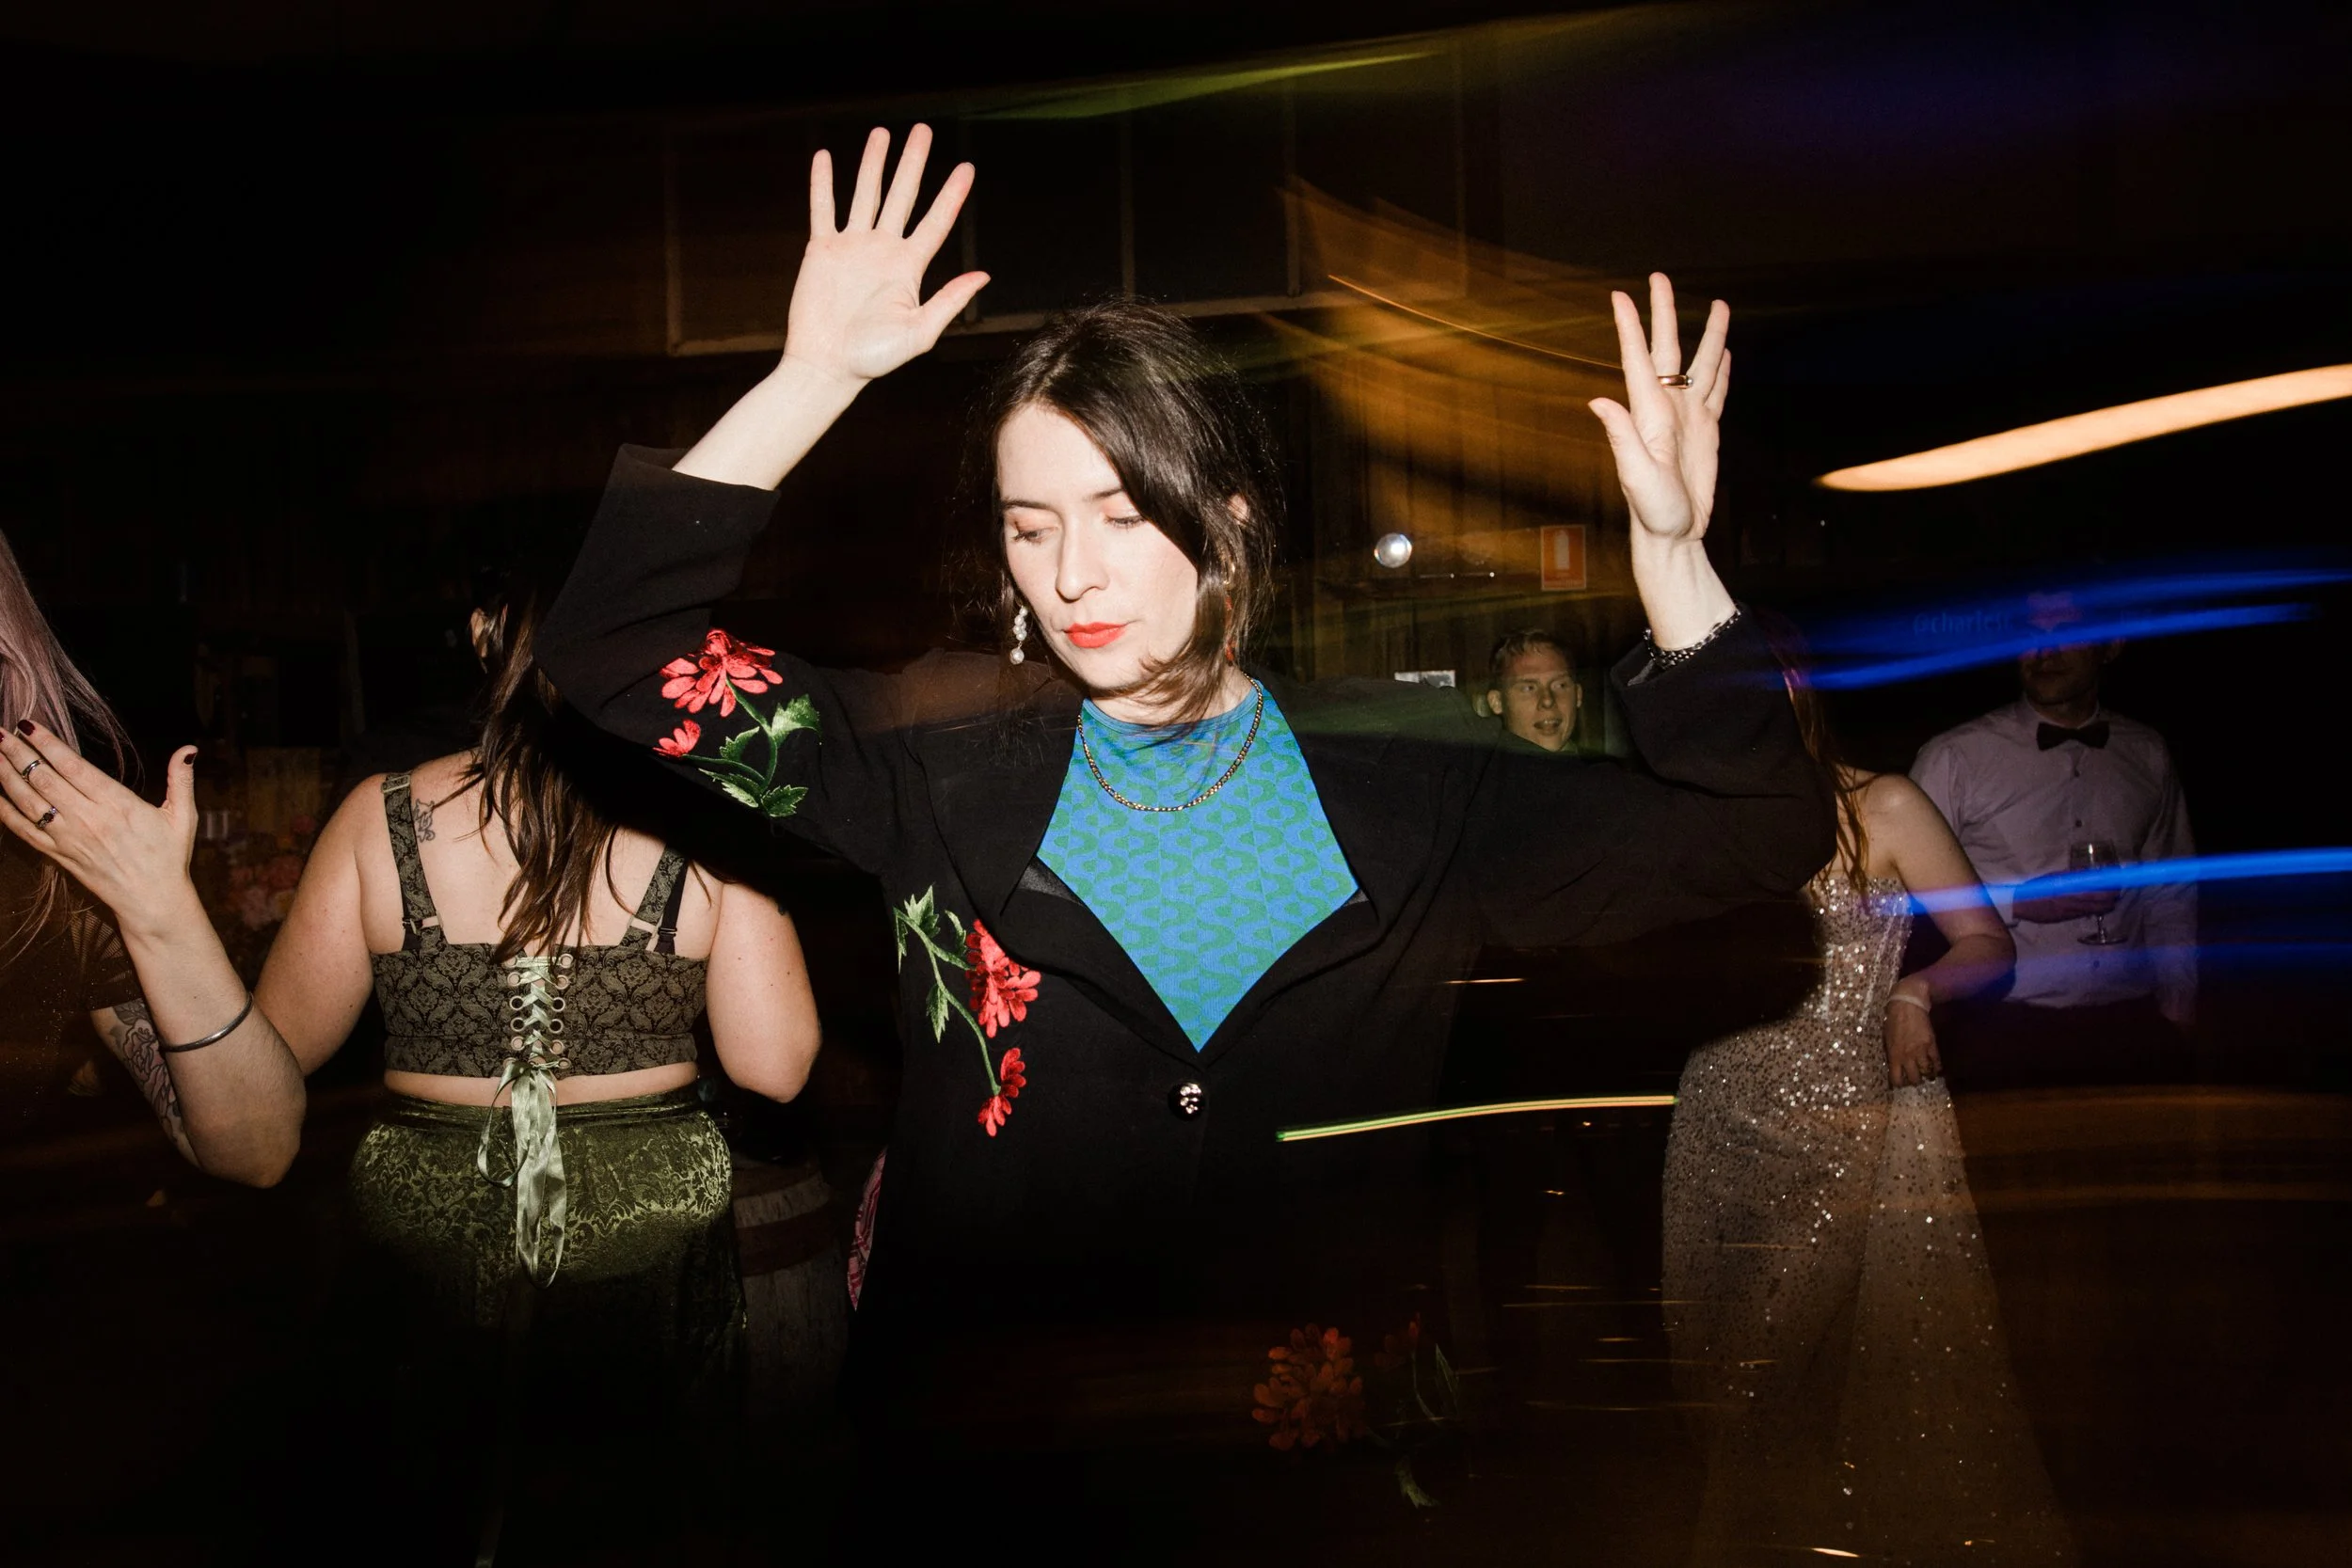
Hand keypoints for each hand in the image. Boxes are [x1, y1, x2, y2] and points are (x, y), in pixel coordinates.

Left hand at [0, 724, 201, 938]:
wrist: (152, 902)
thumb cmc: (169, 858)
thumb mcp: (183, 817)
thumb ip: (181, 780)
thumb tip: (189, 749)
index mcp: (118, 805)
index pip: (74, 767)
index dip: (48, 744)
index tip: (29, 724)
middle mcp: (88, 819)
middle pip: (44, 779)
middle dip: (19, 753)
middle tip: (0, 732)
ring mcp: (69, 839)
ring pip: (28, 802)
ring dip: (6, 776)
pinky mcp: (58, 855)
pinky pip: (23, 831)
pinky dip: (4, 812)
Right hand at [782, 124, 988, 387]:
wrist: (827, 366)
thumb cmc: (874, 358)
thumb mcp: (919, 331)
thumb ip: (949, 301)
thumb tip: (983, 276)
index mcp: (908, 268)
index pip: (936, 222)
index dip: (951, 195)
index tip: (966, 168)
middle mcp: (883, 251)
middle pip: (902, 196)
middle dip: (912, 163)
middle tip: (922, 131)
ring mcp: (852, 247)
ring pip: (865, 195)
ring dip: (873, 164)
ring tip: (881, 134)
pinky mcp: (822, 250)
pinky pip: (822, 209)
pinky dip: (822, 184)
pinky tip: (825, 157)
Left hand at [1588, 273, 1729, 545]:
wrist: (1674, 535)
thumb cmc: (1653, 511)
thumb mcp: (1636, 476)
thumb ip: (1621, 438)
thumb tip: (1599, 401)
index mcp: (1648, 414)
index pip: (1638, 360)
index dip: (1629, 326)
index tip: (1621, 295)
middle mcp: (1666, 409)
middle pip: (1669, 350)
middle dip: (1664, 313)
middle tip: (1660, 277)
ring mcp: (1687, 418)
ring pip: (1701, 365)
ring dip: (1708, 336)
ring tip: (1719, 304)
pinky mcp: (1706, 432)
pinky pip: (1716, 393)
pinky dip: (1722, 371)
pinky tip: (1725, 354)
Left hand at [1884, 988, 1942, 1086]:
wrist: (1907, 1005)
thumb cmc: (1892, 1020)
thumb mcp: (1887, 1039)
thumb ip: (1891, 1053)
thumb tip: (1894, 1064)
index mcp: (1894, 1055)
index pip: (1896, 1078)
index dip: (1898, 1083)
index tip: (1900, 1083)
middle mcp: (1908, 1056)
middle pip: (1914, 1078)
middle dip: (1914, 1081)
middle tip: (1915, 1079)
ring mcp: (1921, 1051)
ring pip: (1927, 1072)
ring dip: (1927, 1075)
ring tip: (1927, 1075)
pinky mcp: (1932, 1044)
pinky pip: (1937, 1061)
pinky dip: (1937, 1067)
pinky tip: (1936, 1068)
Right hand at [2012, 875, 2119, 922]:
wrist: (2021, 905)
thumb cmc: (2036, 888)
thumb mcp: (2054, 877)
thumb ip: (2071, 876)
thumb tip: (2087, 873)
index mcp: (2071, 891)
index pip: (2099, 892)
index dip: (2110, 890)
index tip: (2117, 886)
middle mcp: (2074, 904)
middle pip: (2101, 904)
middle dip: (2111, 899)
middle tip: (2116, 894)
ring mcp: (2072, 912)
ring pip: (2096, 911)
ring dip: (2105, 906)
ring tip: (2110, 901)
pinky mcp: (2067, 918)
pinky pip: (2086, 914)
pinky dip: (2094, 910)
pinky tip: (2095, 907)